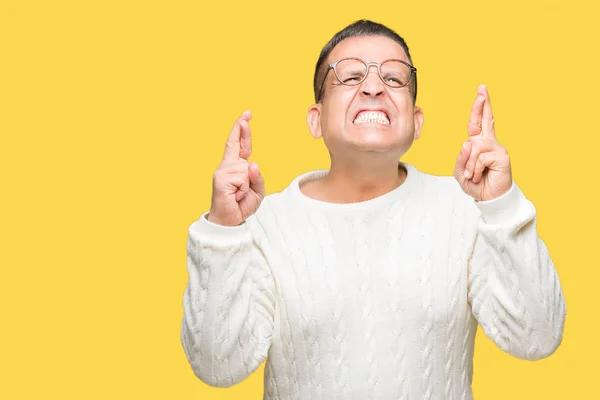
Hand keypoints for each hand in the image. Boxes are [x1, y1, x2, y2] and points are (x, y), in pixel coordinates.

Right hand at [207, 111, 265, 225]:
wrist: (229, 222)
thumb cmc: (241, 206)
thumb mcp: (257, 191)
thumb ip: (257, 177)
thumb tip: (251, 163)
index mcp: (236, 167)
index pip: (240, 145)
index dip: (242, 130)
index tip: (246, 115)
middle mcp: (227, 166)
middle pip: (235, 144)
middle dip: (241, 128)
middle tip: (247, 113)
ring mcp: (222, 171)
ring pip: (246, 168)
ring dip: (248, 185)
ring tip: (239, 195)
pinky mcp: (221, 179)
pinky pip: (243, 178)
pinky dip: (244, 189)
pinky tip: (235, 196)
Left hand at [454, 84, 511, 200]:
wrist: (489, 198)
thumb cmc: (476, 184)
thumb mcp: (460, 171)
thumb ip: (461, 157)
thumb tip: (468, 142)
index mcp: (478, 144)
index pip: (477, 123)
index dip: (479, 108)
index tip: (481, 92)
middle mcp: (489, 143)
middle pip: (486, 120)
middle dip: (482, 104)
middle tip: (482, 88)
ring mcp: (497, 148)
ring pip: (475, 148)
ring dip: (469, 165)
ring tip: (473, 175)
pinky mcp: (502, 156)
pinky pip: (480, 158)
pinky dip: (475, 169)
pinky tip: (479, 175)